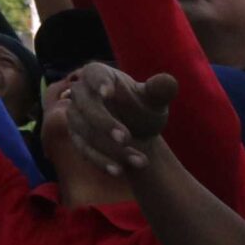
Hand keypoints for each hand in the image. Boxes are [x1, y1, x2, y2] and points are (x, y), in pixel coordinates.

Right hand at [64, 63, 178, 177]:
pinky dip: (102, 161)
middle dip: (105, 123)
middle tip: (126, 138)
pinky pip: (85, 150)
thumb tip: (168, 81)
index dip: (98, 83)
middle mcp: (81, 93)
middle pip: (86, 106)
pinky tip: (120, 171)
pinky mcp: (77, 138)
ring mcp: (75, 116)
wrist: (137, 134)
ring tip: (141, 161)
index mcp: (98, 73)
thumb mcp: (155, 100)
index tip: (107, 94)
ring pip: (87, 132)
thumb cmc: (143, 109)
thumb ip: (160, 90)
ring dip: (111, 149)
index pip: (93, 73)